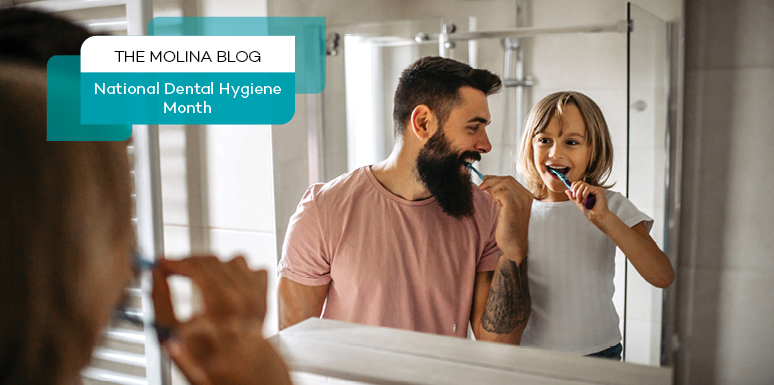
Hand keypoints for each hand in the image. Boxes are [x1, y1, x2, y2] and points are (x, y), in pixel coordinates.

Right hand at [152, 256, 291, 384]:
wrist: (241, 368)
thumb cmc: (207, 356)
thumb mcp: (173, 334)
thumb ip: (160, 301)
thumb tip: (155, 275)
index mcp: (221, 303)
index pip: (196, 267)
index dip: (175, 262)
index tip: (163, 263)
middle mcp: (242, 295)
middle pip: (212, 261)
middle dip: (190, 262)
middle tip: (175, 269)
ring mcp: (256, 292)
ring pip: (233, 260)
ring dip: (214, 266)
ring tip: (200, 277)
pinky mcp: (264, 293)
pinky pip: (252, 268)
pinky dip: (238, 271)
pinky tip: (226, 282)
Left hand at [479, 175, 532, 260]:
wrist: (513, 245)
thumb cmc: (509, 229)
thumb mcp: (506, 208)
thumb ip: (500, 194)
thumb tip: (487, 180)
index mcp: (526, 196)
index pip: (510, 179)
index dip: (495, 178)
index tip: (485, 180)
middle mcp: (526, 196)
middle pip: (507, 179)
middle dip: (491, 181)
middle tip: (481, 187)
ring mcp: (521, 201)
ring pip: (504, 183)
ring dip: (492, 189)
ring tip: (491, 200)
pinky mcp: (513, 206)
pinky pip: (502, 193)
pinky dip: (494, 196)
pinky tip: (494, 204)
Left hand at [566, 181, 609, 223]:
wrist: (596, 217)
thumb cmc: (589, 211)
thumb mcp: (578, 203)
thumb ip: (573, 197)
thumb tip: (566, 190)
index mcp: (588, 191)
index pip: (580, 183)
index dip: (574, 186)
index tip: (571, 191)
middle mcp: (593, 189)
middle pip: (581, 183)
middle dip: (575, 190)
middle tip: (574, 198)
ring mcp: (596, 189)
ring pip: (583, 185)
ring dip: (579, 193)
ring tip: (580, 202)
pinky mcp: (599, 190)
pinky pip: (588, 188)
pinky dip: (584, 194)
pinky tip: (584, 201)